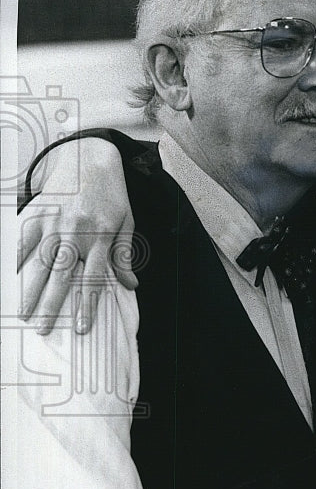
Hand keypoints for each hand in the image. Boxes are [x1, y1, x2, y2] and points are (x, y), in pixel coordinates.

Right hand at [18, 138, 137, 334]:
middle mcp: (77, 231)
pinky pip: (24, 238)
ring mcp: (55, 221)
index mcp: (101, 236)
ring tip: (23, 314)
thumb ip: (124, 255)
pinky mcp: (38, 211)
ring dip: (30, 289)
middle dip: (52, 305)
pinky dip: (15, 258)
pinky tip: (9, 277)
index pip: (94, 279)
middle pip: (63, 275)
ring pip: (41, 261)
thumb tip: (130, 286)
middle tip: (43, 330)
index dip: (87, 305)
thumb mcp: (126, 223)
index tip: (80, 329)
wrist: (92, 158)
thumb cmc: (112, 195)